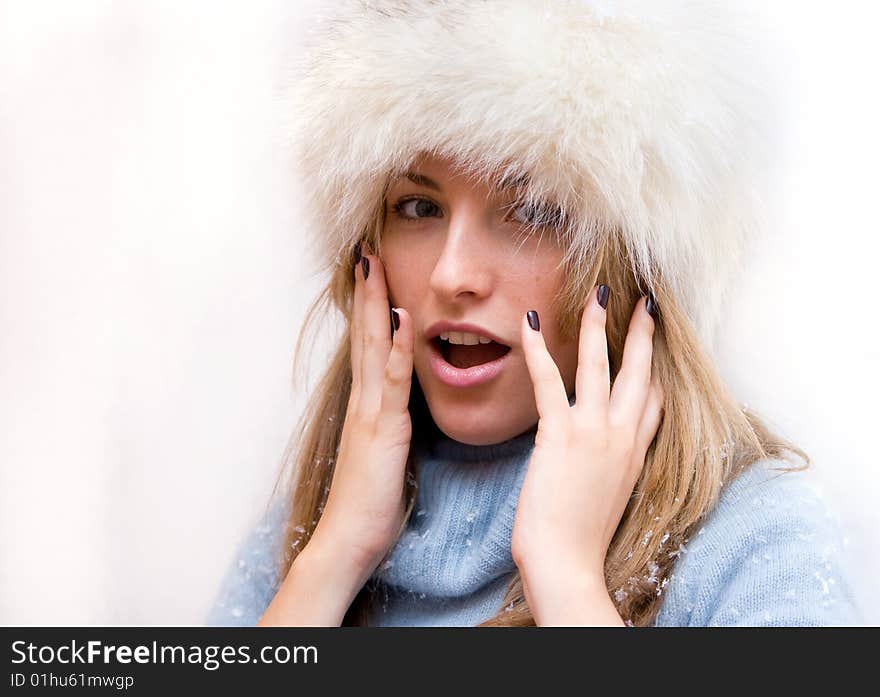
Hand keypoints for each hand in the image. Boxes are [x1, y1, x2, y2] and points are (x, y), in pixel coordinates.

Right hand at [310, 245, 414, 580]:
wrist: (348, 538)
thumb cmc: (369, 500)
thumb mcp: (384, 452)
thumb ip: (389, 423)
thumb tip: (399, 404)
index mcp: (369, 403)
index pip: (368, 342)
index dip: (370, 304)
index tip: (373, 269)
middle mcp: (364, 399)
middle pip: (364, 332)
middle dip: (367, 288)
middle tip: (366, 247)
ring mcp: (371, 411)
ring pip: (371, 345)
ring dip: (374, 302)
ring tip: (374, 264)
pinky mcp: (383, 429)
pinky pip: (391, 382)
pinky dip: (394, 347)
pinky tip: (400, 319)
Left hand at [511, 286, 663, 620]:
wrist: (568, 564)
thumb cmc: (582, 537)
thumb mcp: (612, 496)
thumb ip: (616, 465)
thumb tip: (610, 450)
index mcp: (635, 453)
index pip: (654, 400)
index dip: (655, 367)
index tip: (653, 341)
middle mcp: (624, 437)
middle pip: (641, 372)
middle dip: (643, 333)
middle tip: (644, 300)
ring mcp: (595, 433)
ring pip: (601, 365)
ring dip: (599, 324)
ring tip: (598, 293)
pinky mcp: (561, 434)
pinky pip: (550, 380)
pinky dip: (538, 348)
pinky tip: (529, 322)